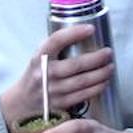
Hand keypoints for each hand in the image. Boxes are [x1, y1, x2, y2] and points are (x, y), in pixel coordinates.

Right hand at [0, 25, 114, 128]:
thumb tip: (83, 33)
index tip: (91, 28)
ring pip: (83, 81)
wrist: (22, 103)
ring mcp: (53, 91)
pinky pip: (84, 94)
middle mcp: (45, 74)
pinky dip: (98, 87)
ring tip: (110, 66)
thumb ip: (55, 48)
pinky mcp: (61, 104)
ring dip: (101, 73)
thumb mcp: (39, 58)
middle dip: (97, 58)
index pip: (56, 40)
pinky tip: (105, 81)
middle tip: (108, 52)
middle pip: (76, 64)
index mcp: (39, 58)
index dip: (74, 33)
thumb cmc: (36, 76)